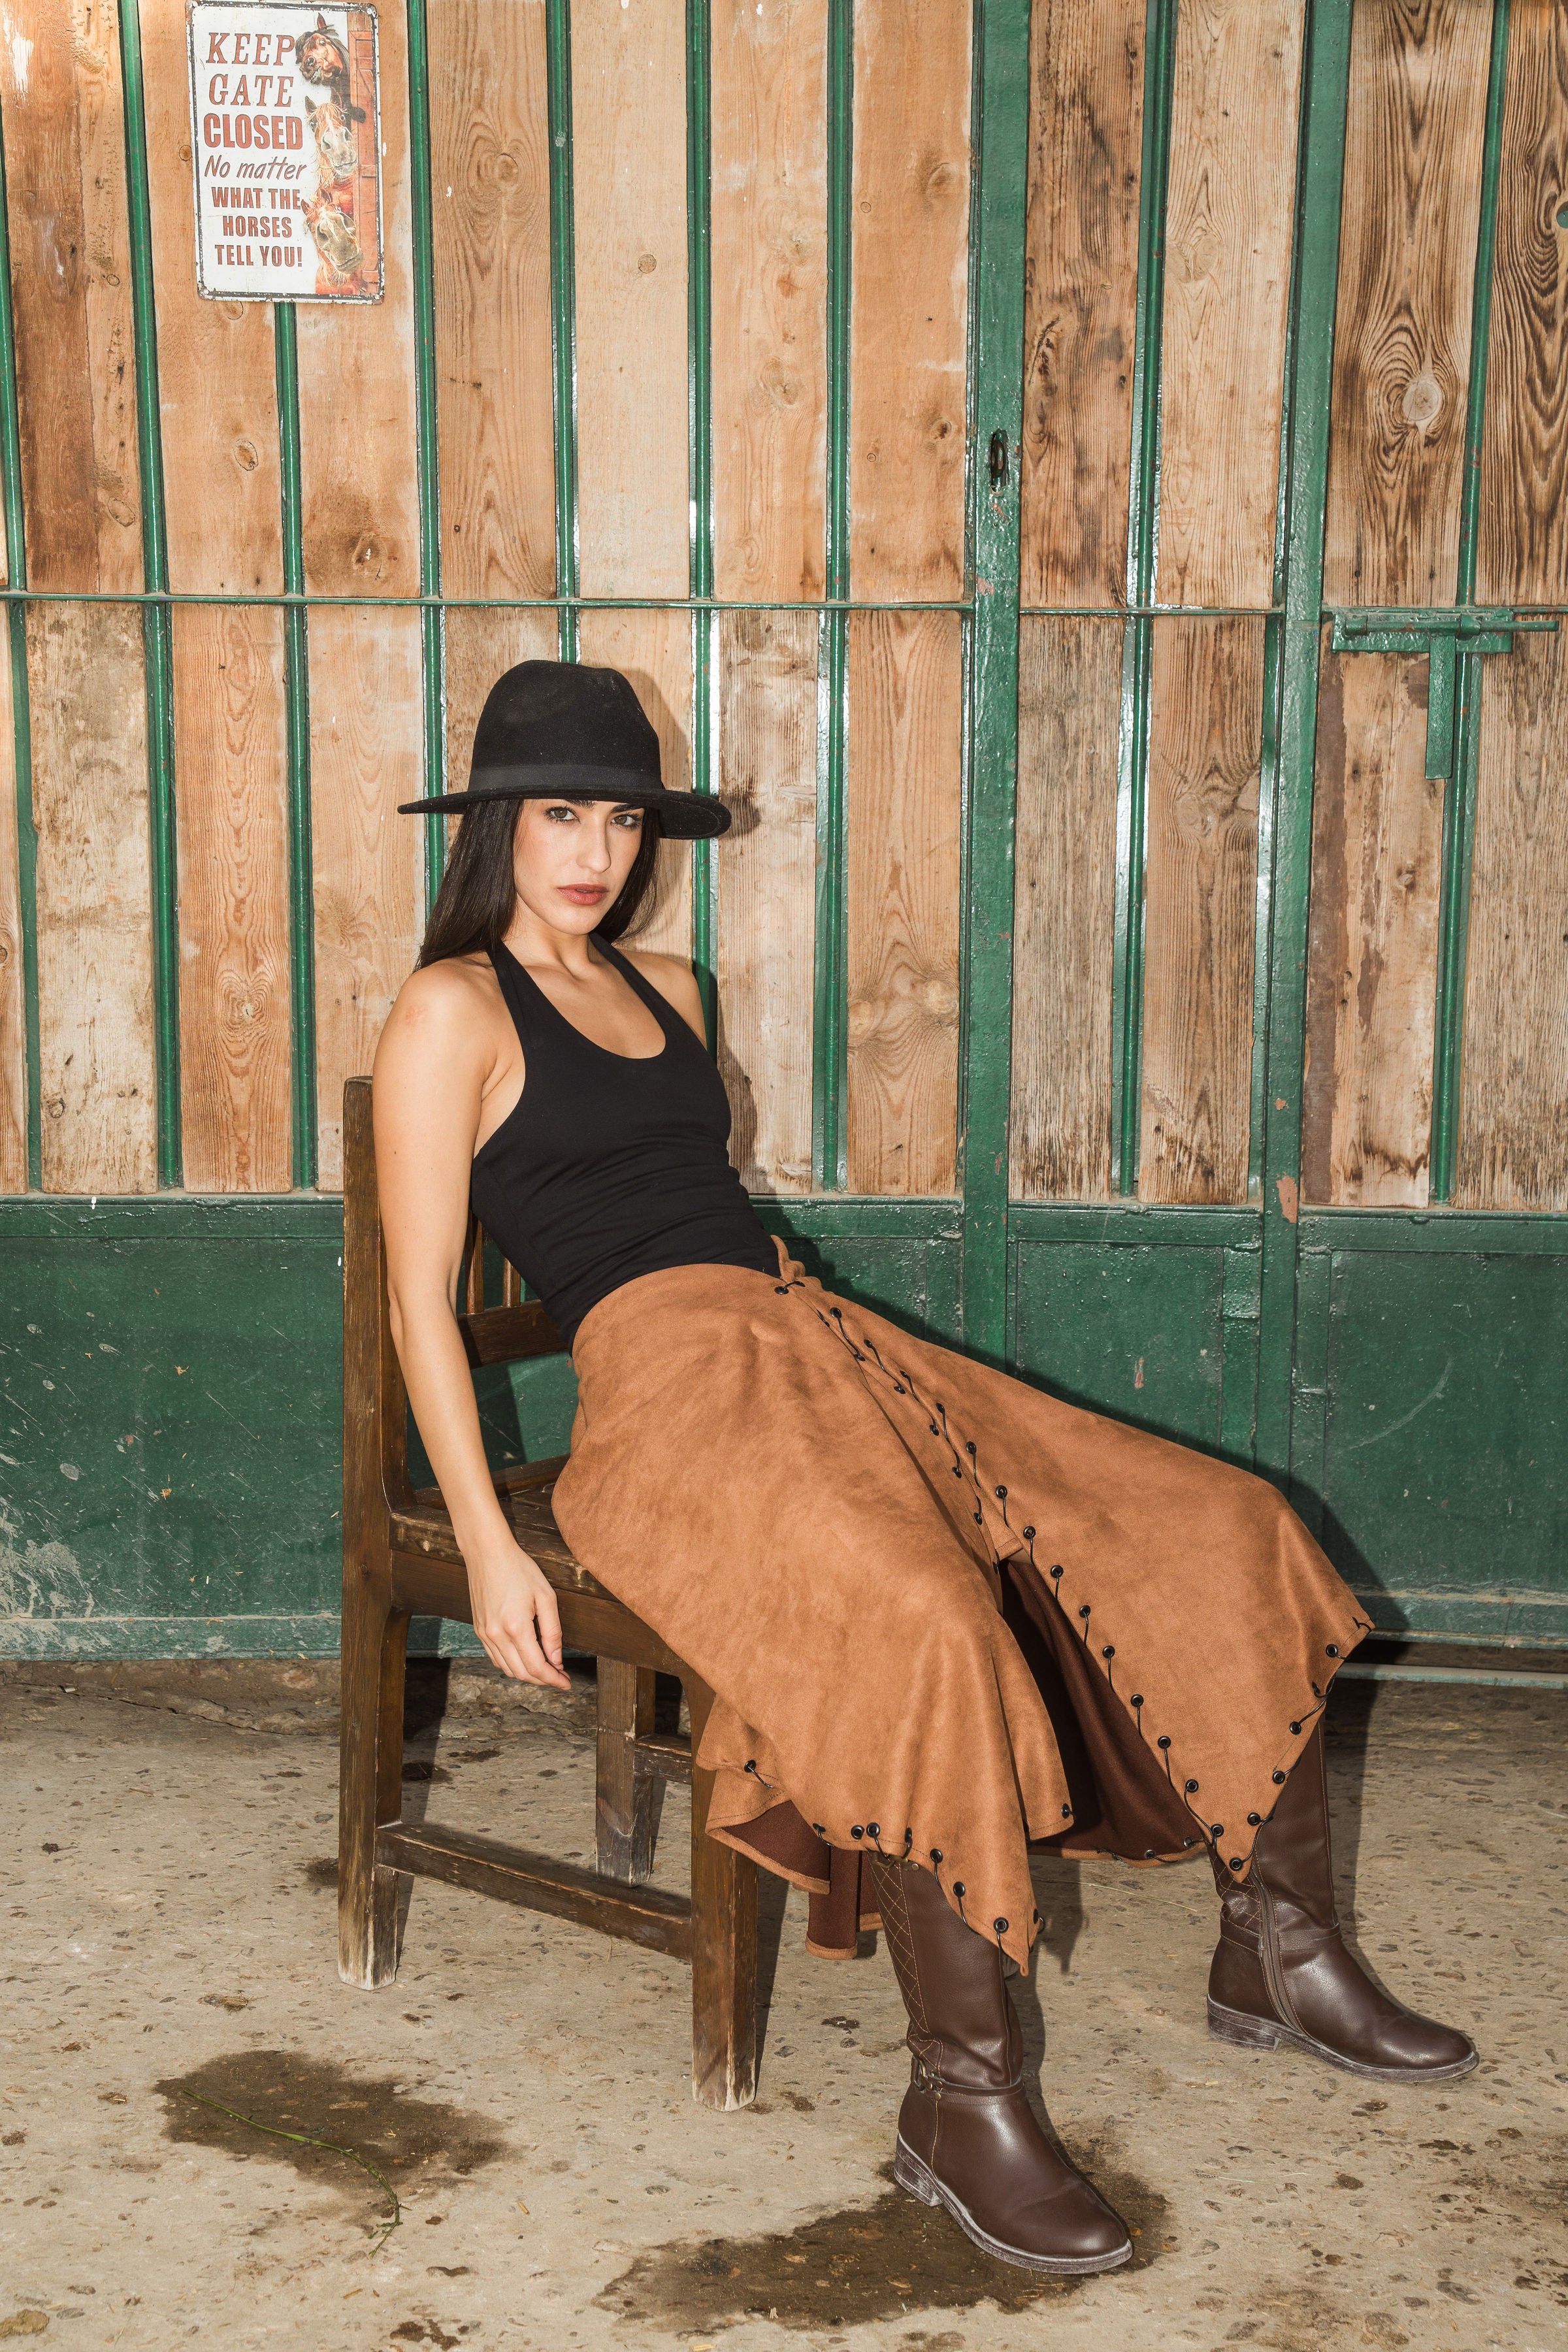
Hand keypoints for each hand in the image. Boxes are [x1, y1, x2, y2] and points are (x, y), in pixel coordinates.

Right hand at [465, 1538, 571, 1689]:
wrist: (487, 1553)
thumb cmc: (519, 1569)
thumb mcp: (546, 1597)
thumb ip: (552, 1632)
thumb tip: (556, 1660)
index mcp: (516, 1627)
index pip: (536, 1667)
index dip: (553, 1679)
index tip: (567, 1683)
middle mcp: (496, 1636)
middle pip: (521, 1673)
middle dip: (543, 1680)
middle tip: (560, 1677)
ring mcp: (484, 1634)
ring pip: (507, 1669)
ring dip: (528, 1674)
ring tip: (546, 1669)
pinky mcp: (479, 1630)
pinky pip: (495, 1658)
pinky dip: (512, 1665)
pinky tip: (525, 1659)